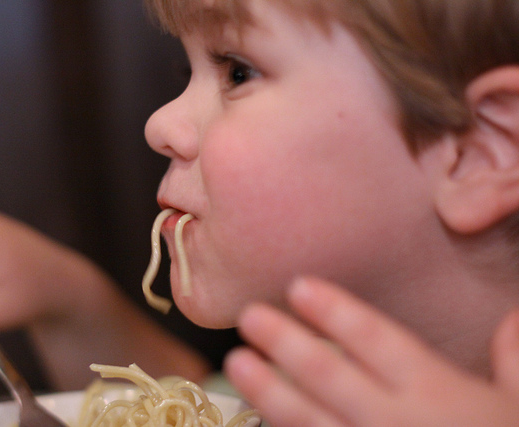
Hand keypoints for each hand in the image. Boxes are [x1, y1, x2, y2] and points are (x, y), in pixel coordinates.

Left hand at [224, 277, 518, 425]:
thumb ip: (515, 361)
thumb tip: (514, 316)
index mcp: (440, 394)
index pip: (378, 341)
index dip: (336, 312)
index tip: (297, 286)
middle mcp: (399, 423)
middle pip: (330, 374)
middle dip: (286, 343)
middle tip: (249, 316)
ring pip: (309, 420)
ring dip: (269, 391)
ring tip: (237, 363)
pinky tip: (258, 422)